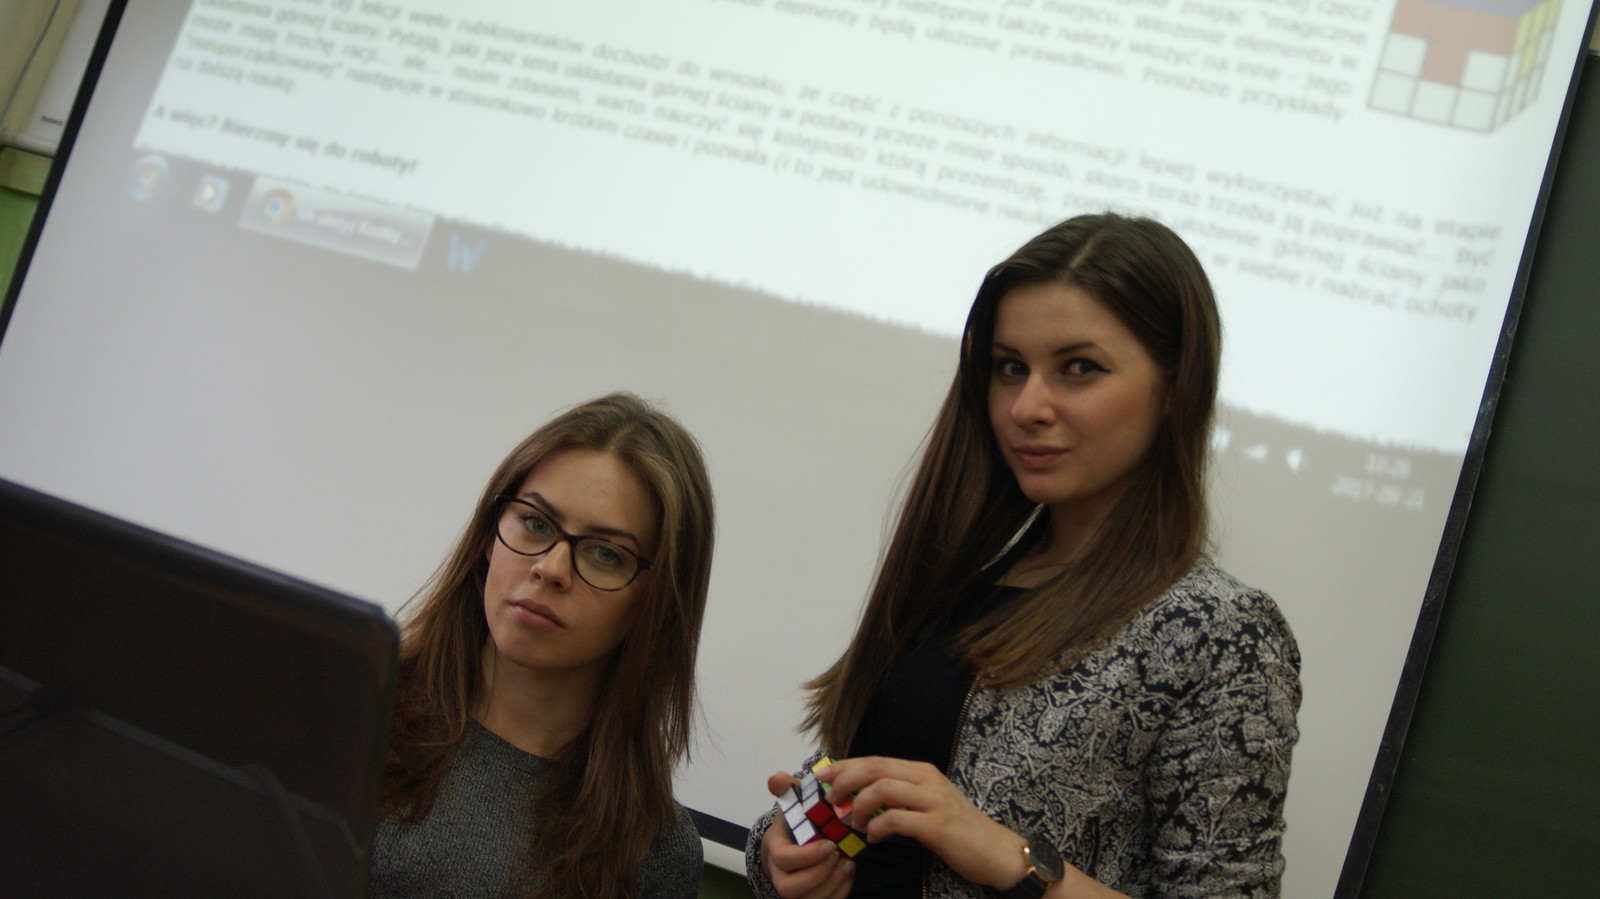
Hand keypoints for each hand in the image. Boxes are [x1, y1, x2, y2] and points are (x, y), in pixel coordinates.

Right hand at [762, 772, 854, 898]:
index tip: (830, 844)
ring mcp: (796, 890)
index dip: (808, 856)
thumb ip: (786, 788)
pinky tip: (848, 872)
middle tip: (838, 854)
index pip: (784, 860)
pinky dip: (840, 892)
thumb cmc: (799, 820)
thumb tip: (777, 778)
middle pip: (791, 888)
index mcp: (776, 850)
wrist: (800, 839)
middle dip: (819, 874)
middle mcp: (781, 875)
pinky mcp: (811, 897)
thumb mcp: (794, 800)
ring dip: (832, 883)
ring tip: (848, 863)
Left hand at [816, 756, 1024, 889]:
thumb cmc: (957, 829)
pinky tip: (874, 838)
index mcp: (921, 771)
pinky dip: (878, 828)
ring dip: (859, 806)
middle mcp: (927, 779)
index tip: (823, 776)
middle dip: (845, 781)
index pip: (875, 760)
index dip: (845, 766)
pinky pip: (896, 820)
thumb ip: (899, 795)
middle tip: (830, 798)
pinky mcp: (937, 825)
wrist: (995, 850)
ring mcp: (933, 801)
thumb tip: (859, 796)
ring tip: (853, 822)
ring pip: (882, 789)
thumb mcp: (927, 803)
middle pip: (875, 769)